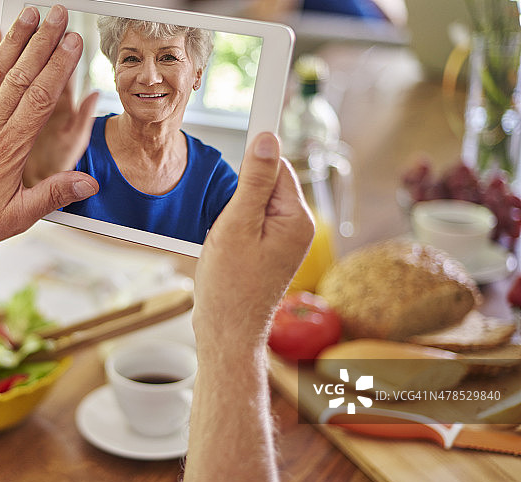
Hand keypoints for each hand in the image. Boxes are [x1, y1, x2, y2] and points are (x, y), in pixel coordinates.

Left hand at [0, 5, 98, 256]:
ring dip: (15, 39)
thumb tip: (87, 184)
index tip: (72, 42)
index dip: (58, 67)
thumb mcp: (16, 218)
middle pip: (21, 74)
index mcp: (8, 148)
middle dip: (42, 41)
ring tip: (31, 14)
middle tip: (58, 15)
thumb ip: (53, 196)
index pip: (39, 98)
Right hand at [176, 132, 311, 481]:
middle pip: (268, 182)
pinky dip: (234, 227)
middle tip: (224, 223)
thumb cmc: (229, 286)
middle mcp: (299, 228)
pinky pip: (253, 222)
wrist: (226, 334)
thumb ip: (254, 180)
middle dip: (240, 192)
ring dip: (234, 212)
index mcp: (296, 218)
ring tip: (224, 244)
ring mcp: (286, 242)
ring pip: (257, 203)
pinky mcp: (272, 253)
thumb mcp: (236, 226)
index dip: (259, 149)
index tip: (259, 106)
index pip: (278, 165)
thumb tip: (268, 137)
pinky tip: (225, 251)